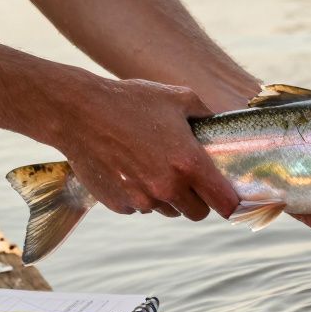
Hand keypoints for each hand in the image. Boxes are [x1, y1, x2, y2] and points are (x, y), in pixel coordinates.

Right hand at [51, 77, 239, 219]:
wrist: (79, 113)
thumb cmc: (130, 101)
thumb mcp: (178, 98)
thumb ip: (205, 116)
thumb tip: (218, 128)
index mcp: (188, 164)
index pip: (225, 204)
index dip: (231, 203)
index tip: (229, 198)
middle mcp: (167, 187)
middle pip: (197, 213)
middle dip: (198, 199)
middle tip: (188, 177)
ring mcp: (142, 199)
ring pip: (168, 210)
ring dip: (168, 196)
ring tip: (153, 165)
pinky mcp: (119, 204)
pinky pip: (140, 207)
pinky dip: (141, 194)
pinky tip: (130, 169)